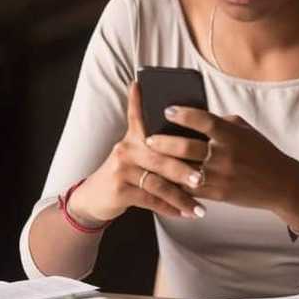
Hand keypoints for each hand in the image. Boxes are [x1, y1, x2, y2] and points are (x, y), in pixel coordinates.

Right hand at [66, 81, 206, 225]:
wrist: (95, 197)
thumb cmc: (125, 174)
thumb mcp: (133, 155)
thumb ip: (154, 146)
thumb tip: (188, 138)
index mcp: (132, 138)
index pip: (137, 116)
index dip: (138, 100)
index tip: (141, 84)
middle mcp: (125, 149)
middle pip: (160, 157)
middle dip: (184, 169)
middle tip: (203, 178)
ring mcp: (121, 169)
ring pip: (158, 183)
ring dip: (181, 197)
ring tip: (199, 208)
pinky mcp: (119, 190)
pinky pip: (150, 200)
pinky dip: (169, 208)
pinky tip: (184, 214)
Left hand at [152, 105, 298, 216]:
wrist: (282, 184)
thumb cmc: (261, 152)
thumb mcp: (244, 131)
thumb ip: (220, 122)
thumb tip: (192, 115)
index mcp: (231, 135)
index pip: (203, 120)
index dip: (183, 114)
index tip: (166, 110)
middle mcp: (225, 155)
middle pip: (187, 147)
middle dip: (163, 142)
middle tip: (147, 138)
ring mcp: (221, 176)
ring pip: (184, 170)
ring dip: (164, 164)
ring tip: (149, 158)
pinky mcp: (218, 194)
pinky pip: (190, 189)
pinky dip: (174, 183)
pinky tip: (162, 177)